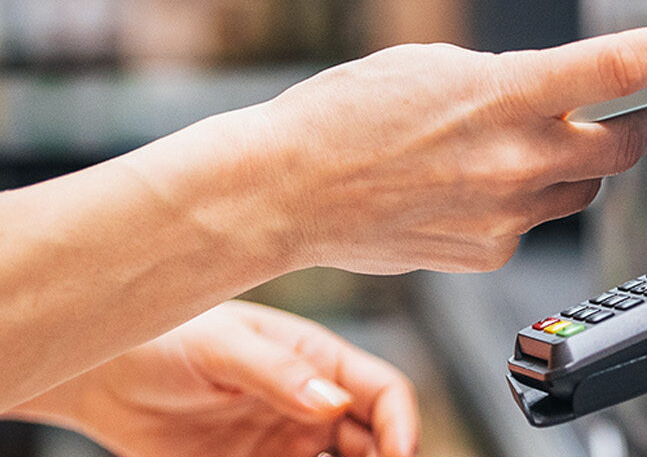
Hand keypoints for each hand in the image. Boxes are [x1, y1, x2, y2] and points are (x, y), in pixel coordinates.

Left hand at [8, 301, 417, 456]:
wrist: (106, 377)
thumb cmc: (165, 339)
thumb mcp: (222, 345)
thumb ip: (277, 371)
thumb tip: (333, 404)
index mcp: (318, 360)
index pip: (384, 392)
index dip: (402, 425)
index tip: (401, 455)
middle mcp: (313, 406)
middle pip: (375, 442)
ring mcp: (288, 444)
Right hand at [249, 13, 646, 273]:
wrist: (289, 189)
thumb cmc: (345, 118)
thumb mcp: (436, 68)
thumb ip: (507, 84)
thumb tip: (552, 103)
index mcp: (502, 94)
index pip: (616, 70)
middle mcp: (514, 159)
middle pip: (623, 147)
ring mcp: (504, 215)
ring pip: (581, 192)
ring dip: (578, 168)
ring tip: (528, 150)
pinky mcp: (488, 254)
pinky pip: (532, 225)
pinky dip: (524, 204)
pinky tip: (475, 190)